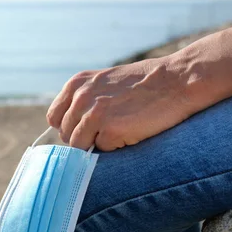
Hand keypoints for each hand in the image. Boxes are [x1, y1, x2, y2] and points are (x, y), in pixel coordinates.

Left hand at [46, 57, 198, 151]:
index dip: (68, 127)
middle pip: (66, 135)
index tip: (83, 128)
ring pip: (79, 146)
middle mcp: (81, 98)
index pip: (54, 118)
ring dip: (96, 144)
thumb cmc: (141, 84)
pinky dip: (114, 146)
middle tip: (108, 129)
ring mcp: (94, 115)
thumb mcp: (102, 82)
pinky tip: (130, 131)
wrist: (176, 80)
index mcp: (76, 85)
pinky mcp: (110, 131)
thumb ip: (82, 100)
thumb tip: (64, 128)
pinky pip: (101, 150)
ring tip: (118, 129)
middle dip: (83, 138)